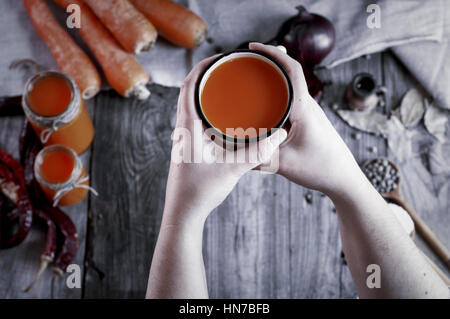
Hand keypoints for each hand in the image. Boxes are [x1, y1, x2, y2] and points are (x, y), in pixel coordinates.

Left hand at [162, 55, 286, 226]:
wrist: (184, 212)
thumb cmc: (200, 191)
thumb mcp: (232, 168)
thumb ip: (258, 151)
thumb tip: (281, 134)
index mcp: (187, 126)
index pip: (189, 85)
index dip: (203, 66)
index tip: (221, 57)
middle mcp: (182, 128)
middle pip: (189, 90)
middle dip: (207, 75)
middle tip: (229, 67)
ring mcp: (184, 137)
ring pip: (191, 104)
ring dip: (205, 91)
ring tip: (227, 84)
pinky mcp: (189, 146)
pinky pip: (196, 117)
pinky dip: (208, 107)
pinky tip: (224, 113)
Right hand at [249, 43, 362, 195]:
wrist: (343, 178)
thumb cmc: (320, 168)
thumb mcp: (284, 164)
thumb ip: (258, 156)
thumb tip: (234, 151)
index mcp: (304, 109)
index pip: (291, 70)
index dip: (273, 54)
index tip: (253, 47)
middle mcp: (308, 105)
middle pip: (288, 74)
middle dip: (268, 63)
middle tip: (245, 62)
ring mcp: (309, 113)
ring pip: (289, 89)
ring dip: (272, 81)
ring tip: (250, 81)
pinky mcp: (307, 121)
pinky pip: (290, 102)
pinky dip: (275, 97)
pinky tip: (262, 106)